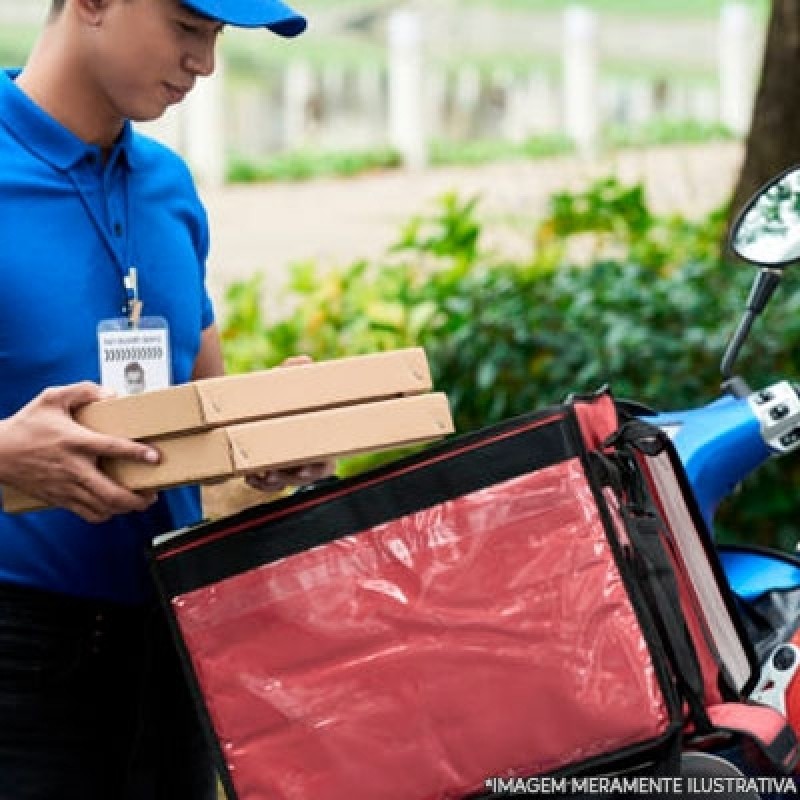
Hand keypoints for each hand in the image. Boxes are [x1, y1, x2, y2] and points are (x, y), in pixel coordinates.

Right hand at [0, 383, 159, 523]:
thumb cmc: (26, 425)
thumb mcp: (51, 398)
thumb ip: (82, 390)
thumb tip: (110, 393)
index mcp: (76, 442)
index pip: (112, 448)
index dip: (137, 453)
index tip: (155, 457)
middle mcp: (74, 468)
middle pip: (112, 492)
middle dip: (137, 498)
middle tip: (152, 493)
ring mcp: (67, 487)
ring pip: (103, 508)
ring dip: (125, 508)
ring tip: (139, 502)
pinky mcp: (60, 499)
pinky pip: (88, 514)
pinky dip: (105, 514)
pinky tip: (113, 506)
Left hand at [245, 354, 335, 493]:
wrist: (255, 401)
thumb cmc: (279, 391)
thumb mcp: (287, 380)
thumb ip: (295, 371)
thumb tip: (303, 361)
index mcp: (317, 438)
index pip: (326, 462)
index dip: (319, 467)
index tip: (306, 468)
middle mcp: (305, 457)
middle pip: (303, 476)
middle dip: (290, 477)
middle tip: (275, 472)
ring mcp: (287, 466)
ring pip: (283, 483)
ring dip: (272, 481)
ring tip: (259, 473)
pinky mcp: (268, 471)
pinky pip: (265, 484)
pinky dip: (257, 482)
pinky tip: (249, 475)